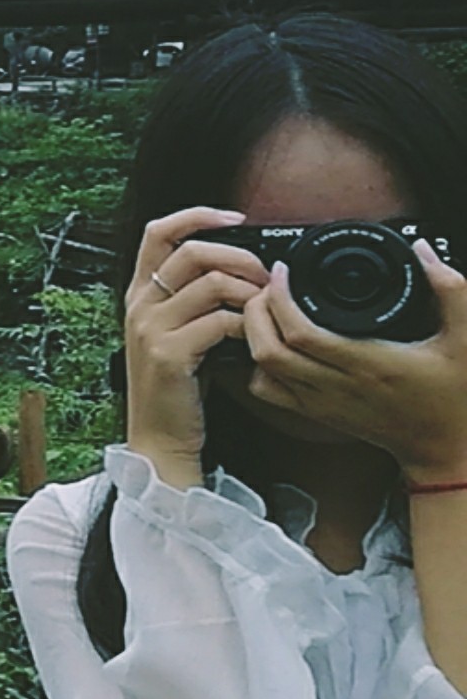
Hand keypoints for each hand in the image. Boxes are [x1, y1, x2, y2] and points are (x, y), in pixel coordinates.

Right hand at [124, 206, 269, 490]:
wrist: (160, 438)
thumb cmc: (177, 388)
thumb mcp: (177, 334)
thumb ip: (193, 300)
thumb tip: (237, 268)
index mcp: (139, 294)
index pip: (158, 232)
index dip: (197, 216)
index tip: (235, 218)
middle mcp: (139, 306)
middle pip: (192, 252)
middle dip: (240, 257)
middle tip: (265, 277)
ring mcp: (151, 329)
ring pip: (212, 283)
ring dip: (251, 293)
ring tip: (265, 311)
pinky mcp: (170, 354)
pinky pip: (221, 322)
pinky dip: (247, 326)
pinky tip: (254, 339)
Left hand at [241, 243, 466, 485]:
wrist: (447, 448)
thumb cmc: (456, 395)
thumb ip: (450, 291)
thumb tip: (422, 251)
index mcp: (369, 364)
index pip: (301, 333)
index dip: (280, 298)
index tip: (284, 272)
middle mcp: (337, 386)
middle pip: (268, 350)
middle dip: (256, 311)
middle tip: (268, 287)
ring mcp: (321, 403)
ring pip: (261, 370)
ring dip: (253, 335)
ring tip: (266, 309)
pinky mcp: (315, 414)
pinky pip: (267, 389)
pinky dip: (258, 364)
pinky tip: (274, 342)